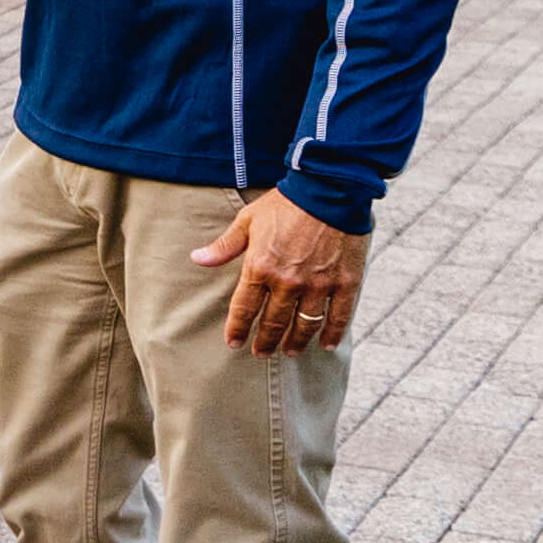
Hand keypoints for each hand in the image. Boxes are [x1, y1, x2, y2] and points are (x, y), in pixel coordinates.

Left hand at [193, 189, 368, 354]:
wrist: (329, 189)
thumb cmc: (286, 203)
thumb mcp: (248, 220)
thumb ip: (225, 245)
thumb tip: (197, 258)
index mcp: (260, 267)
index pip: (244, 309)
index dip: (238, 329)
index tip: (234, 343)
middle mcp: (288, 282)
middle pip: (274, 323)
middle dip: (265, 342)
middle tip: (261, 353)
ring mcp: (318, 285)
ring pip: (304, 325)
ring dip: (295, 343)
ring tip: (289, 352)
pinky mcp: (345, 283)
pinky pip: (339, 317)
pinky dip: (333, 334)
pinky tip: (326, 345)